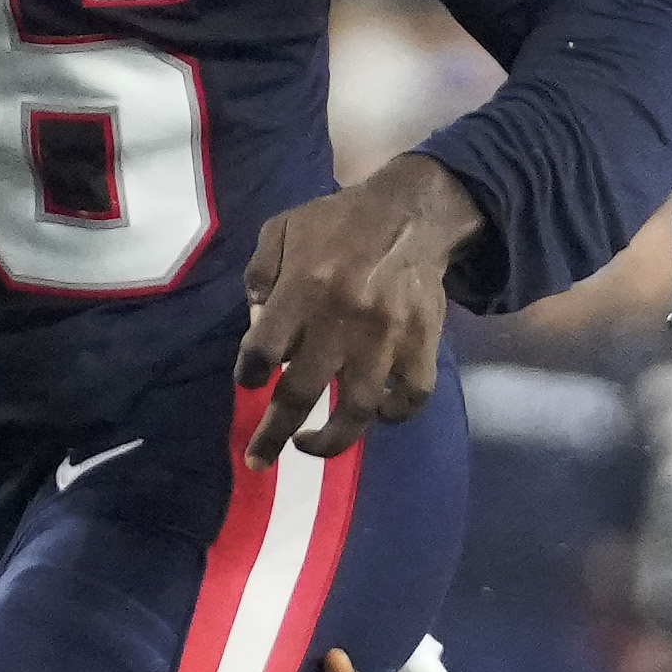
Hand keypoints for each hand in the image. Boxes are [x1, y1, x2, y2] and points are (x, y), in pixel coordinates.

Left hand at [238, 154, 481, 464]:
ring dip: (332, 441)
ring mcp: (386, 338)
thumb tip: (256, 326)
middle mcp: (342, 321)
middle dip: (274, 433)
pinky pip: (410, 397)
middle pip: (300, 392)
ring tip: (314, 446)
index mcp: (304, 288)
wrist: (413, 212)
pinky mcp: (422, 344)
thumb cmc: (340, 221)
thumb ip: (260, 274)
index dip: (248, 374)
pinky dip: (395, 415)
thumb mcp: (283, 228)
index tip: (248, 383)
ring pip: (357, 410)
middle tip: (258, 459)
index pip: (263, 348)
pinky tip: (378, 415)